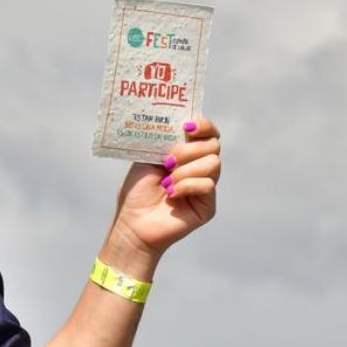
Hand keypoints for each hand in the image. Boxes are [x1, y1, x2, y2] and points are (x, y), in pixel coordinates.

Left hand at [107, 117, 220, 257]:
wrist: (133, 223)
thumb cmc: (136, 192)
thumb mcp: (148, 158)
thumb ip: (166, 141)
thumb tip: (182, 123)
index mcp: (187, 153)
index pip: (208, 133)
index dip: (203, 126)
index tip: (187, 127)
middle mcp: (199, 167)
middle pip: (213, 145)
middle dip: (188, 150)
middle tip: (167, 161)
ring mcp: (205, 186)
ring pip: (213, 164)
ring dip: (186, 170)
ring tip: (166, 182)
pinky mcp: (208, 205)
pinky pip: (207, 185)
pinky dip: (187, 186)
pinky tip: (171, 194)